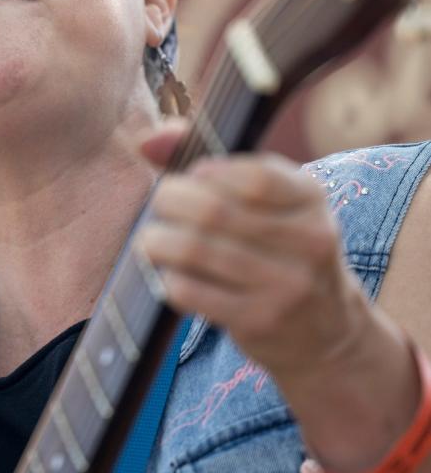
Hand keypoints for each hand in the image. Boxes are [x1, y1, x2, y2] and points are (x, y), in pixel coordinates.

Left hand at [135, 120, 370, 382]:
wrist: (326, 331)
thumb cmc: (277, 249)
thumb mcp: (267, 202)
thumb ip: (209, 163)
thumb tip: (146, 141)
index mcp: (311, 199)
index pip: (254, 176)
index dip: (207, 172)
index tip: (191, 176)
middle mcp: (309, 241)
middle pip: (214, 211)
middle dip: (170, 200)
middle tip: (160, 204)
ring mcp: (287, 285)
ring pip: (195, 249)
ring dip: (158, 240)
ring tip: (152, 239)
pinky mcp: (259, 321)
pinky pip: (189, 290)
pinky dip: (167, 278)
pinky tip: (169, 274)